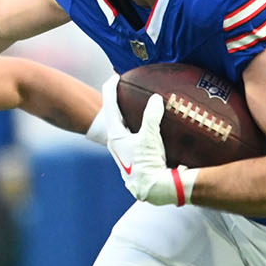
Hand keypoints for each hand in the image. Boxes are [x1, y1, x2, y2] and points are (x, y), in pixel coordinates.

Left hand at [99, 78, 197, 206]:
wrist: (154, 189)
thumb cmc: (149, 164)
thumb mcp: (150, 137)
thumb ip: (152, 116)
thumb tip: (156, 99)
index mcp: (115, 135)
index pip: (109, 105)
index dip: (111, 88)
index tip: (116, 76)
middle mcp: (115, 144)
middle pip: (113, 116)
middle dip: (118, 101)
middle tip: (124, 88)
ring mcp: (123, 153)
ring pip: (122, 128)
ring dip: (127, 116)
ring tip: (135, 107)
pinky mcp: (133, 159)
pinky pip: (132, 138)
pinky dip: (137, 128)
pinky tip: (149, 129)